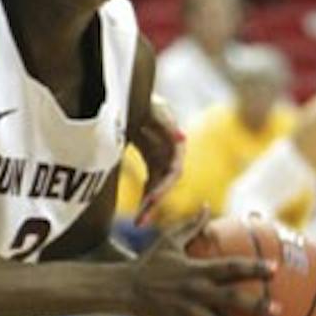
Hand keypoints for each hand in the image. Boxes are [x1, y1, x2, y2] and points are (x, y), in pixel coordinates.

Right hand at [128, 209, 275, 315]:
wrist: (123, 287)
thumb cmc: (149, 263)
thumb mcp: (168, 241)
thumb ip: (191, 226)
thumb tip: (207, 206)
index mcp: (198, 269)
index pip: (231, 266)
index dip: (253, 267)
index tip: (275, 270)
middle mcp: (195, 290)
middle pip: (231, 298)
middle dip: (255, 305)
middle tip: (278, 312)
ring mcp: (186, 310)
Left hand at [132, 94, 184, 225]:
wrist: (132, 94)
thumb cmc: (143, 98)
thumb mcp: (153, 107)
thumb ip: (165, 121)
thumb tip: (182, 139)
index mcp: (174, 142)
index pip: (174, 170)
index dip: (164, 186)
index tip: (151, 200)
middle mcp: (171, 153)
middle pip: (167, 183)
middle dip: (155, 202)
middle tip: (142, 220)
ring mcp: (162, 158)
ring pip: (159, 187)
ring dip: (150, 205)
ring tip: (139, 222)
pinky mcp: (152, 161)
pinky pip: (150, 184)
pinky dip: (144, 197)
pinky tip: (138, 213)